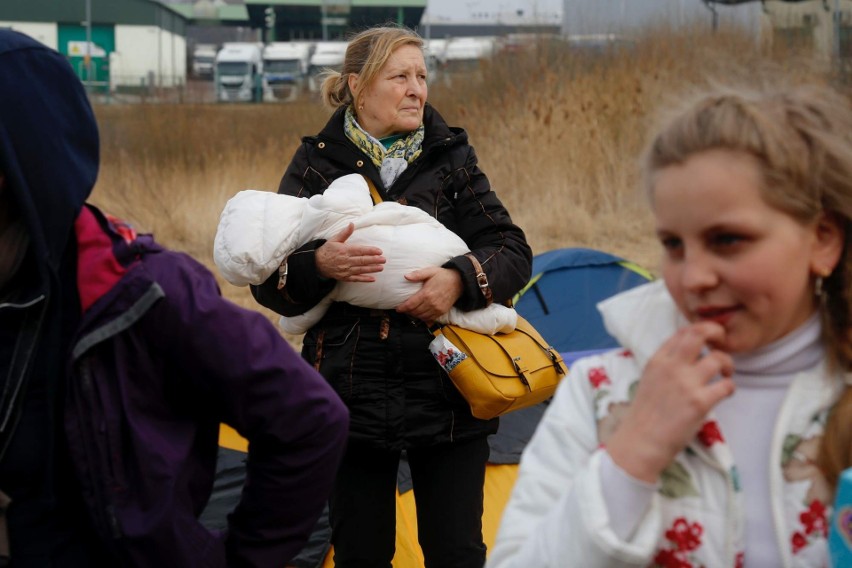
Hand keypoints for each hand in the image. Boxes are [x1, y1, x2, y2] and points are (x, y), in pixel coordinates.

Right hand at [315, 223, 385, 281]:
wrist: (317, 264)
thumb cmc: (328, 250)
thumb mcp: (334, 239)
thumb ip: (345, 233)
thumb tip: (352, 224)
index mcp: (344, 250)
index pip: (360, 250)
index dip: (370, 251)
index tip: (379, 251)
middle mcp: (345, 261)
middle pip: (362, 260)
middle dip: (374, 260)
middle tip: (383, 259)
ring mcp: (345, 270)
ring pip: (360, 270)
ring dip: (372, 269)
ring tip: (381, 268)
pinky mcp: (345, 277)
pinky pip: (356, 279)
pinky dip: (364, 279)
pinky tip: (372, 279)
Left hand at [396, 267, 462, 324]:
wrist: (459, 281)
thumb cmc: (443, 275)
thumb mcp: (430, 271)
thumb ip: (417, 274)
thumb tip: (406, 276)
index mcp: (426, 293)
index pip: (411, 304)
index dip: (403, 308)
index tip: (398, 308)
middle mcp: (432, 303)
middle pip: (415, 312)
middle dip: (407, 312)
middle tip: (403, 309)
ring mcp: (437, 309)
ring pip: (422, 317)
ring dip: (415, 315)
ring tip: (411, 311)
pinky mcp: (442, 312)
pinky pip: (430, 319)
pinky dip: (423, 318)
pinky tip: (420, 314)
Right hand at [605, 322, 734, 482]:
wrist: (640, 442)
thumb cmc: (645, 414)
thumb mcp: (649, 380)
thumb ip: (666, 365)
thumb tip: (689, 356)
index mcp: (657, 360)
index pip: (682, 332)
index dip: (700, 330)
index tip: (709, 339)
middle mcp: (671, 367)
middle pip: (699, 334)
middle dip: (716, 332)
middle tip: (723, 342)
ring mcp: (686, 383)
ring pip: (718, 359)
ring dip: (728, 365)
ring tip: (725, 375)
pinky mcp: (699, 402)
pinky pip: (726, 385)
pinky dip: (730, 387)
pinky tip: (725, 393)